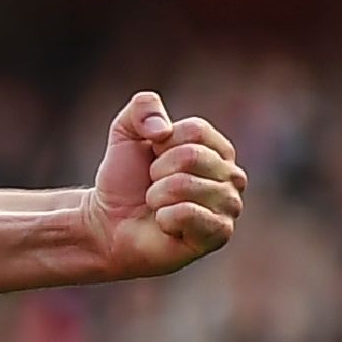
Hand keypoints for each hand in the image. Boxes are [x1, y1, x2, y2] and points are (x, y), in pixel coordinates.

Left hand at [81, 91, 246, 280]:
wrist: (110, 222)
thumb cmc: (126, 179)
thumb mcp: (126, 131)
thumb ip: (143, 107)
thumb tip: (163, 130)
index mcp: (217, 148)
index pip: (195, 130)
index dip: (163, 143)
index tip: (154, 159)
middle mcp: (231, 175)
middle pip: (192, 156)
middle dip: (158, 171)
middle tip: (153, 186)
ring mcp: (229, 206)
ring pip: (186, 185)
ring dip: (157, 196)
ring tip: (158, 205)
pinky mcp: (219, 234)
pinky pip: (187, 214)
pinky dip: (165, 218)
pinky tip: (165, 225)